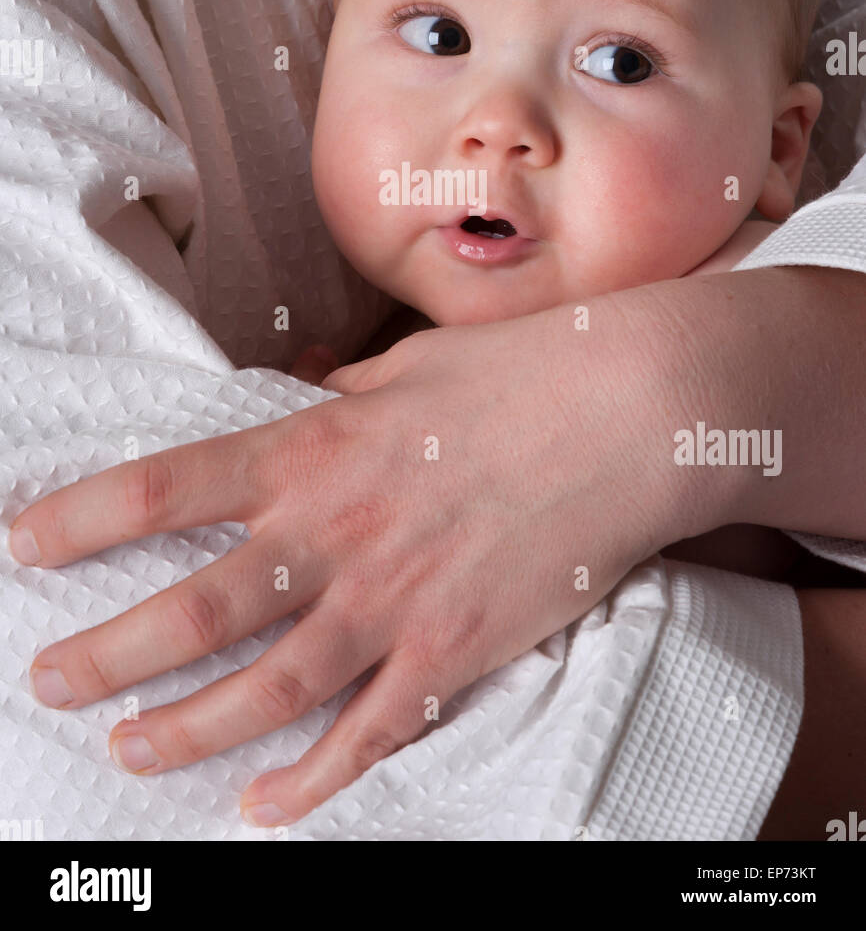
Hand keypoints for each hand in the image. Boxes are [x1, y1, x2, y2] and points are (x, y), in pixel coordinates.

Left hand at [7, 288, 708, 827]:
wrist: (631, 410)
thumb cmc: (517, 372)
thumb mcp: (406, 368)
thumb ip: (342, 400)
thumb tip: (306, 406)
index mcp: (314, 445)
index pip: (166, 488)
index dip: (81, 520)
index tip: (25, 544)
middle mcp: (335, 529)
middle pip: (193, 610)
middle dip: (107, 655)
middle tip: (49, 679)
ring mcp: (393, 598)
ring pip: (265, 690)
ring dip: (184, 729)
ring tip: (129, 748)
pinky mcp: (453, 649)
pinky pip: (368, 734)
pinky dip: (310, 781)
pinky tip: (264, 805)